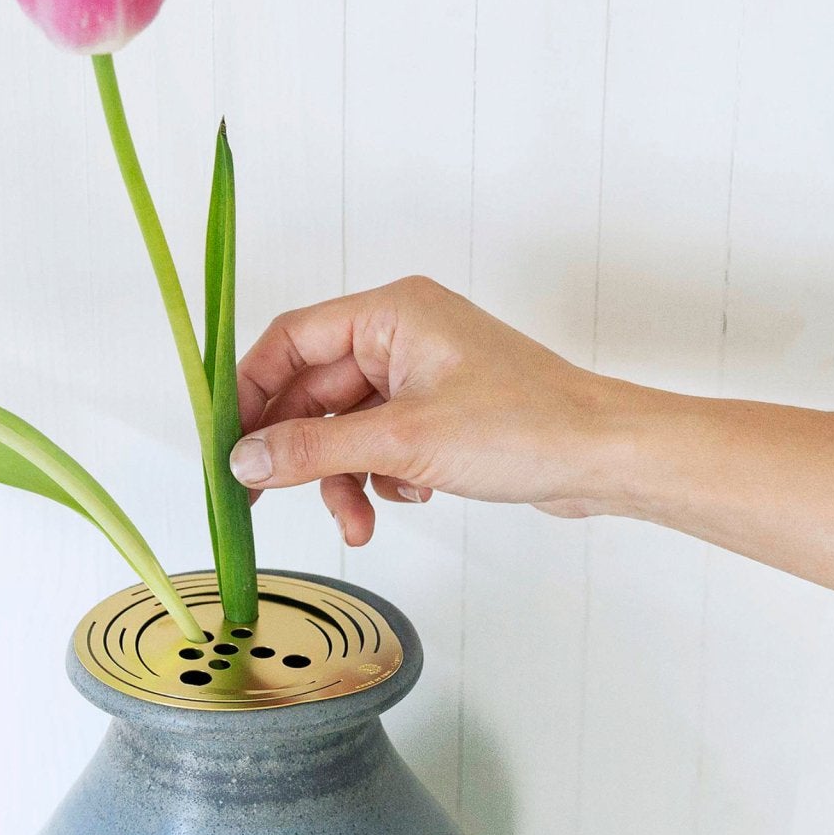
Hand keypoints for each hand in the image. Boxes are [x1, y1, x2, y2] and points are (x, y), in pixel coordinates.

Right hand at [230, 275, 833, 628]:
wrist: (606, 457)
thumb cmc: (528, 427)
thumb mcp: (403, 443)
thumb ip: (313, 450)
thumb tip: (245, 459)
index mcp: (391, 312)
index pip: (290, 340)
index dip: (252, 392)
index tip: (228, 443)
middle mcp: (403, 333)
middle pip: (313, 391)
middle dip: (302, 452)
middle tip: (265, 499)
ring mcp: (424, 374)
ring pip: (346, 427)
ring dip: (342, 477)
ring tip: (359, 522)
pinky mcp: (442, 413)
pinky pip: (381, 444)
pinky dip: (382, 477)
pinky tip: (412, 497)